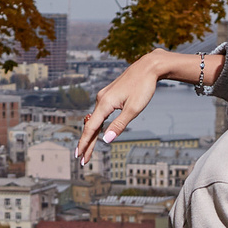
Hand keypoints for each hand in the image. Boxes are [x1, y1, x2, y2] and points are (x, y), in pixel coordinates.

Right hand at [75, 49, 185, 164]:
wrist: (148, 67)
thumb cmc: (143, 86)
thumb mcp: (134, 109)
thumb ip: (119, 125)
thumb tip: (106, 140)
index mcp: (105, 103)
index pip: (91, 128)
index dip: (84, 143)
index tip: (79, 156)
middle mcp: (101, 99)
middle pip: (91, 126)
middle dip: (86, 143)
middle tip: (83, 160)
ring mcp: (104, 97)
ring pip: (95, 120)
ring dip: (91, 135)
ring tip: (88, 150)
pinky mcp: (109, 95)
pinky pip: (100, 114)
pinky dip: (97, 125)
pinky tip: (97, 132)